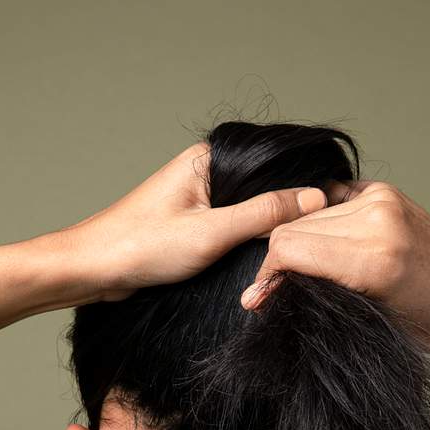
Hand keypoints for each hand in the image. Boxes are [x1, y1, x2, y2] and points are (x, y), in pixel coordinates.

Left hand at [54, 141, 327, 301]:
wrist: (92, 271)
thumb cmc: (139, 246)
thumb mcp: (212, 232)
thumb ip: (264, 214)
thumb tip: (314, 198)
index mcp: (211, 158)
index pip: (276, 163)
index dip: (308, 184)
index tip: (337, 207)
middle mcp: (207, 171)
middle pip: (267, 186)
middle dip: (292, 210)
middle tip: (321, 235)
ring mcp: (201, 198)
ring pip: (253, 209)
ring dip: (272, 229)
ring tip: (298, 248)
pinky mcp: (195, 224)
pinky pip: (237, 227)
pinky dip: (253, 241)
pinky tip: (266, 257)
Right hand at [240, 179, 429, 353]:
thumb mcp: (370, 325)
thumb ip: (315, 302)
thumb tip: (259, 296)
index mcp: (375, 258)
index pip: (288, 250)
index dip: (267, 278)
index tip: (261, 303)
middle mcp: (377, 219)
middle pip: (291, 230)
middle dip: (278, 264)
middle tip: (278, 295)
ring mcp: (381, 200)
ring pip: (306, 216)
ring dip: (298, 245)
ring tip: (307, 277)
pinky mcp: (383, 191)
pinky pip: (328, 204)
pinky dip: (319, 227)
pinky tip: (327, 251)